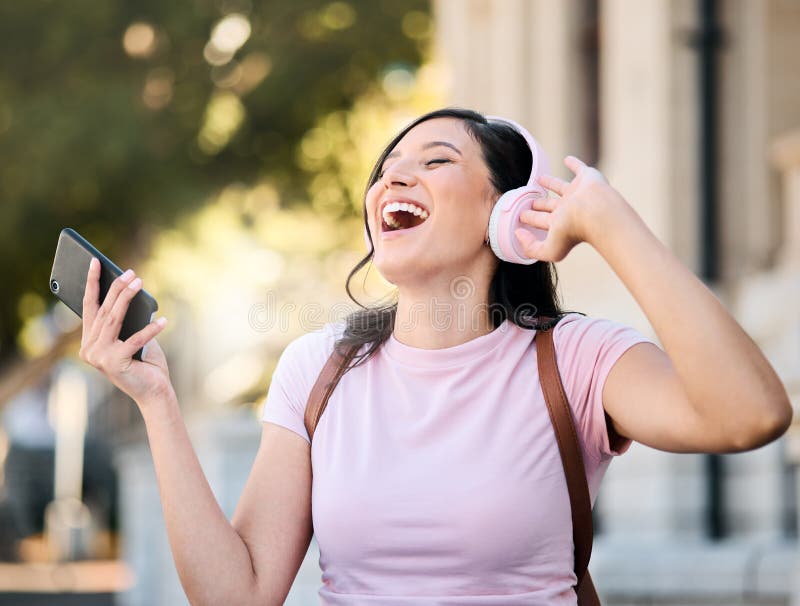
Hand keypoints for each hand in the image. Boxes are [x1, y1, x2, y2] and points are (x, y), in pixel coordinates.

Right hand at [79, 257, 172, 406]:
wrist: (154, 393)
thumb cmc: (146, 363)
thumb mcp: (134, 337)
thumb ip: (127, 320)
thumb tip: (131, 291)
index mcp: (90, 341)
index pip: (89, 307)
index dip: (93, 283)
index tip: (95, 262)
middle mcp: (89, 349)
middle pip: (103, 310)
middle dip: (117, 288)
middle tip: (130, 272)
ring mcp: (99, 357)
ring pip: (113, 319)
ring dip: (128, 298)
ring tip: (140, 283)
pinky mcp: (114, 363)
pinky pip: (134, 339)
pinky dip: (150, 329)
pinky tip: (163, 320)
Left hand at [515, 155, 621, 261]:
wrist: (597, 213)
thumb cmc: (574, 232)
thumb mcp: (549, 249)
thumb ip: (531, 248)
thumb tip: (518, 235)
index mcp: (559, 223)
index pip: (540, 220)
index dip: (529, 218)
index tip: (519, 216)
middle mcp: (568, 209)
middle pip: (549, 205)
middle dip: (538, 203)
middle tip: (528, 201)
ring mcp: (578, 194)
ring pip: (560, 187)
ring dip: (550, 183)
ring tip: (539, 179)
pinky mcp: (587, 178)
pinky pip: (579, 168)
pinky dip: (574, 163)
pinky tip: (567, 159)